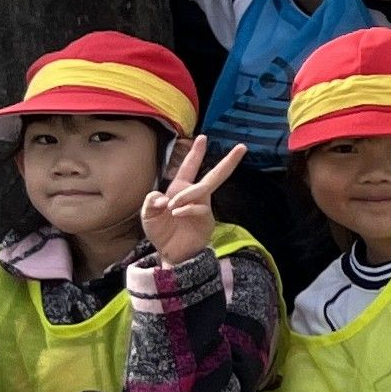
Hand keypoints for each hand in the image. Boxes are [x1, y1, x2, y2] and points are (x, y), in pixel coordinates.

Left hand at [138, 136, 244, 268]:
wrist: (171, 254)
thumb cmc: (161, 232)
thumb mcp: (148, 215)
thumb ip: (151, 202)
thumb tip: (162, 197)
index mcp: (180, 189)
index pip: (189, 168)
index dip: (195, 153)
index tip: (202, 137)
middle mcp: (195, 195)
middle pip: (214, 175)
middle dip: (228, 162)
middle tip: (242, 147)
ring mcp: (203, 207)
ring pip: (203, 189)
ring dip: (187, 194)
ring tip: (172, 206)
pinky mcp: (206, 219)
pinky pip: (199, 208)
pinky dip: (186, 208)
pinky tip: (176, 213)